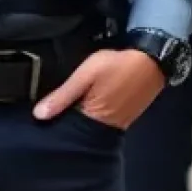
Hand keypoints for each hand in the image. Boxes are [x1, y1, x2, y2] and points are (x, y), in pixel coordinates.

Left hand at [32, 47, 165, 129]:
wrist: (153, 60)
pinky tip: (93, 103)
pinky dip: (96, 114)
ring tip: (73, 105)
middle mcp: (103, 127)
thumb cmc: (118, 65)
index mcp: (91, 118)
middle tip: (55, 111)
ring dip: (82, 118)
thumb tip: (38, 115)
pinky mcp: (126, 115)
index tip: (41, 120)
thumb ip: (63, 94)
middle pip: (77, 131)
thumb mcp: (86, 74)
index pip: (65, 130)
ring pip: (91, 127)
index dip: (53, 124)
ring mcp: (116, 122)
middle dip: (67, 122)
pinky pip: (104, 120)